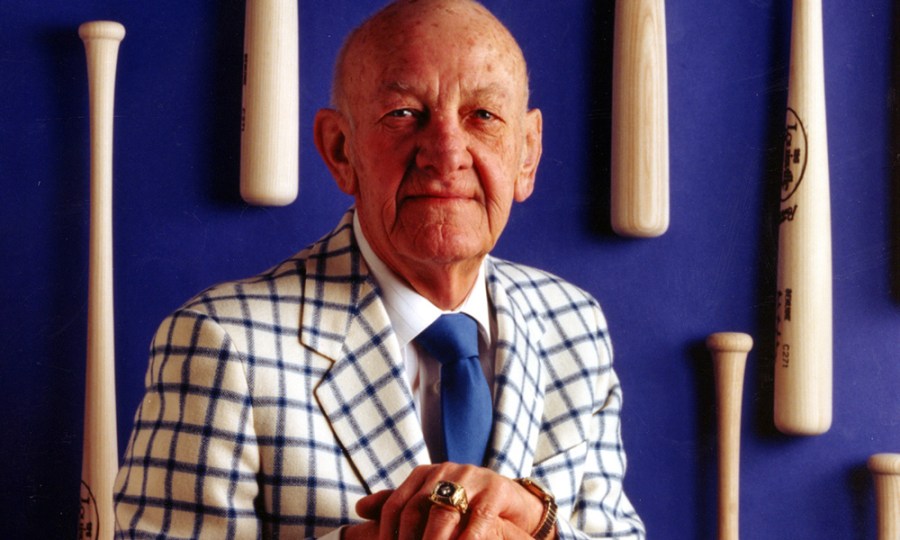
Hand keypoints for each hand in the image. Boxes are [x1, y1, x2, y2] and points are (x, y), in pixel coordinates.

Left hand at [347, 463, 550, 538]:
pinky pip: (478, 518)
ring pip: (444, 514)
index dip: (386, 534)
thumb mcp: (431, 501)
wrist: (513, 499)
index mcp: (425, 474)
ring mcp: (471, 478)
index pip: (395, 504)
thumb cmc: (466, 504)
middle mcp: (445, 472)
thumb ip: (398, 504)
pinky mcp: (496, 490)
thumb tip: (359, 509)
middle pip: (416, 509)